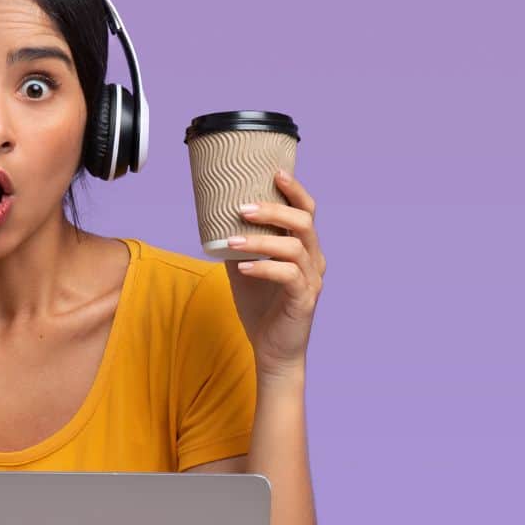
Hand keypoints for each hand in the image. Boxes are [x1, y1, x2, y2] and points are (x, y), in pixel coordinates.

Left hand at [225, 169, 326, 376]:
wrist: (272, 352)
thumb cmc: (261, 309)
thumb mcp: (244, 270)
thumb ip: (236, 246)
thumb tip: (210, 221)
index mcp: (304, 248)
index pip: (306, 211)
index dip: (294, 190)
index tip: (275, 172)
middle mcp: (314, 260)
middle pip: (303, 222)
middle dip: (274, 209)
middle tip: (244, 207)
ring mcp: (311, 280)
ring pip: (293, 247)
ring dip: (260, 240)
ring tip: (232, 239)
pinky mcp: (304, 300)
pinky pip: (287, 276)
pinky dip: (263, 268)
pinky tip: (242, 267)